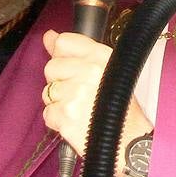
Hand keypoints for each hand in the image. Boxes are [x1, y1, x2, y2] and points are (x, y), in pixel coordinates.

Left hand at [42, 30, 150, 153]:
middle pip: (50, 67)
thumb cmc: (118, 107)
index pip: (64, 43)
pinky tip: (75, 121)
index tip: (71, 68)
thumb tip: (49, 36)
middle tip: (80, 94)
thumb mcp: (105, 69)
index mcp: (101, 57)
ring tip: (80, 109)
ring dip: (59, 102)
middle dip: (60, 82)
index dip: (63, 56)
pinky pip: (47, 113)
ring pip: (47, 91)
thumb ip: (74, 50)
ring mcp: (76, 94)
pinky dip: (58, 120)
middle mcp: (89, 72)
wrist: (128, 140)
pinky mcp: (66, 116)